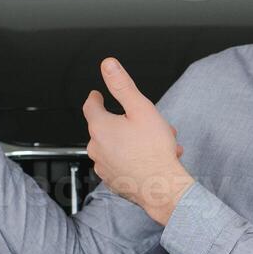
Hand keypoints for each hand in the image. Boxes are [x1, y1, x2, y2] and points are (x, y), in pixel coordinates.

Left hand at [83, 57, 193, 224]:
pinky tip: (150, 159)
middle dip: (128, 123)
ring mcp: (103, 166)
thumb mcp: (141, 109)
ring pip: (116, 146)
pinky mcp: (112, 180)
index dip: (96, 97)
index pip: (91, 106)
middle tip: (150, 124)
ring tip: (156, 144)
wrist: (162, 187)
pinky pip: (120, 162)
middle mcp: (96, 147)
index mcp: (100, 127)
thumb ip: (122, 85)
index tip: (98, 95)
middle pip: (108, 127)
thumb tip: (108, 66)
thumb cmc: (153, 152)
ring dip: (133, 142)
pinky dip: (132, 158)